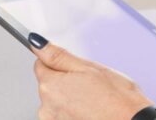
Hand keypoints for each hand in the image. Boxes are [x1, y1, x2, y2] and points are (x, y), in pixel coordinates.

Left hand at [32, 39, 152, 119]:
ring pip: (57, 101)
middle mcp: (46, 107)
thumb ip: (58, 55)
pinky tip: (91, 112)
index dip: (58, 62)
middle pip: (49, 84)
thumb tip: (38, 43)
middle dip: (65, 80)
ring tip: (93, 100)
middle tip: (89, 84)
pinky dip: (74, 112)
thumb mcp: (89, 68)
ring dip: (70, 98)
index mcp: (50, 86)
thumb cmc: (117, 100)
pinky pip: (64, 115)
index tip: (73, 66)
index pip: (40, 63)